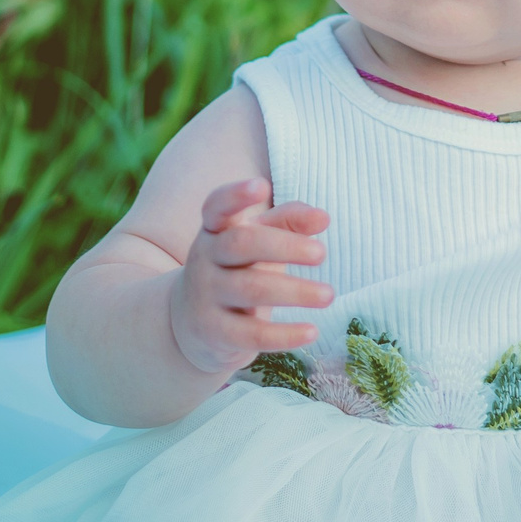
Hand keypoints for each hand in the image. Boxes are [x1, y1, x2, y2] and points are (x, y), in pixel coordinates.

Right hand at [168, 179, 331, 377]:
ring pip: (251, 290)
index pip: (217, 206)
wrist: (192, 323)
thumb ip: (288, 222)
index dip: (236, 195)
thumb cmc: (237, 269)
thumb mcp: (257, 241)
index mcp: (216, 230)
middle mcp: (205, 258)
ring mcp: (206, 296)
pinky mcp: (214, 332)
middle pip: (242, 244)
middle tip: (322, 254)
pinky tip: (311, 331)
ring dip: (295, 291)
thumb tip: (323, 217)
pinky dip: (284, 335)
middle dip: (284, 246)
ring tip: (328, 295)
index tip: (262, 186)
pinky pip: (251, 334)